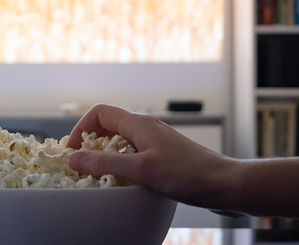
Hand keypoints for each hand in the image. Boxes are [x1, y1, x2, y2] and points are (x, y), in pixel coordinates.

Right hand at [67, 104, 238, 211]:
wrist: (226, 184)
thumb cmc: (189, 174)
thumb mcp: (141, 170)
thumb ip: (105, 163)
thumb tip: (74, 159)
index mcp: (139, 124)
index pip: (99, 112)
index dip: (80, 129)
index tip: (73, 152)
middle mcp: (146, 128)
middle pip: (108, 126)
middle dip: (90, 143)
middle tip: (83, 166)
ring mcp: (156, 142)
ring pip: (121, 142)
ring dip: (106, 156)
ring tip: (101, 177)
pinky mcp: (164, 157)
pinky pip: (134, 155)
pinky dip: (122, 165)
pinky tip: (125, 183)